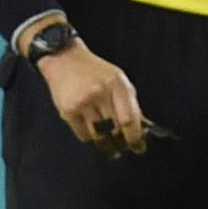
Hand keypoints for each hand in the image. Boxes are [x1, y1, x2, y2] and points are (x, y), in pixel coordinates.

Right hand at [36, 40, 150, 154]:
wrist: (65, 59)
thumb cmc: (95, 71)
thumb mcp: (119, 80)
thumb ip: (131, 103)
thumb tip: (142, 128)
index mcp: (117, 84)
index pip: (129, 119)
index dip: (135, 138)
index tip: (139, 146)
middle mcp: (100, 93)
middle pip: (115, 130)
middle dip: (123, 143)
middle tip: (125, 147)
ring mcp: (82, 103)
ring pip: (99, 137)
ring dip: (108, 146)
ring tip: (112, 148)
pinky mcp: (68, 111)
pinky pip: (84, 136)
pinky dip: (92, 141)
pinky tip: (96, 139)